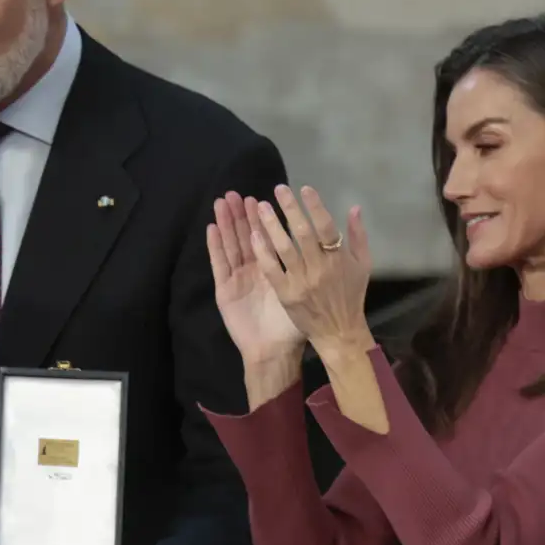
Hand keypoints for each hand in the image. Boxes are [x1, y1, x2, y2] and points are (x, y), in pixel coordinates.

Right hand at [208, 191, 305, 364]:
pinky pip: (219, 264)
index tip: (262, 198)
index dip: (263, 218)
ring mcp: (237, 279)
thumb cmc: (294, 326)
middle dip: (241, 215)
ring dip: (226, 223)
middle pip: (245, 236)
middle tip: (237, 193)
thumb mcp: (309, 292)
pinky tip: (212, 227)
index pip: (267, 237)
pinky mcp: (225, 289)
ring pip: (231, 245)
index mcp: (274, 269)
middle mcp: (254, 270)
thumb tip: (332, 243)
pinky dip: (214, 246)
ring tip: (222, 202)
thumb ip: (316, 268)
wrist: (274, 351)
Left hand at [252, 185, 373, 354]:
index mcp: (340, 259)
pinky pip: (272, 270)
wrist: (338, 331)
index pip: (327, 227)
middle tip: (278, 189)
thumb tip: (354, 207)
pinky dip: (263, 252)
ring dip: (271, 226)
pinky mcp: (286, 294)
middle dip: (290, 209)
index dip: (315, 207)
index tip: (304, 188)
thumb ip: (358, 236)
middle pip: (302, 233)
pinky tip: (253, 236)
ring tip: (260, 207)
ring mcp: (302, 281)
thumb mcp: (363, 265)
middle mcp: (321, 268)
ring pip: (284, 248)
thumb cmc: (351, 296)